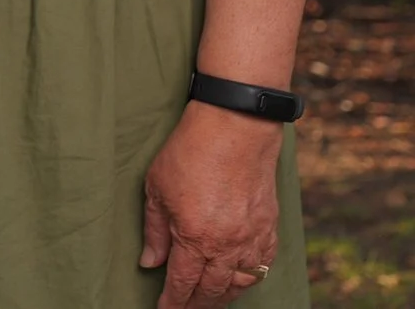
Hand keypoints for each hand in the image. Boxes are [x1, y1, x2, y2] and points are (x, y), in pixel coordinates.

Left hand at [141, 102, 283, 307]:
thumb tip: (150, 263)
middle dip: (197, 305)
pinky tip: (239, 279)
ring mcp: (253, 238)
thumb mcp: (156, 189)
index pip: (182, 283)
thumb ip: (155, 231)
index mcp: (195, 237)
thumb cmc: (189, 152)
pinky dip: (250, 278)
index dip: (172, 302)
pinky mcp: (270, 228)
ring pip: (240, 284)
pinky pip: (263, 266)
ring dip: (224, 297)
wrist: (235, 129)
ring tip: (209, 301)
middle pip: (212, 291)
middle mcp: (227, 245)